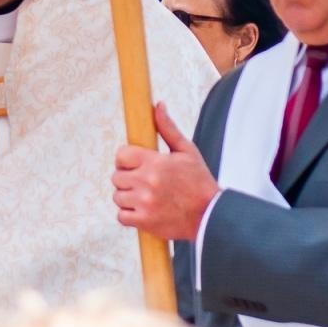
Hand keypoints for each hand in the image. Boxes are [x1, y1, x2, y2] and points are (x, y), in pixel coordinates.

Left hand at [111, 103, 218, 239]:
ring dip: (127, 197)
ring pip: (117, 196)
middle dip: (127, 178)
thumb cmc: (199, 181)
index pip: (121, 155)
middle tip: (142, 181)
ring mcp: (144, 203)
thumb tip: (158, 105)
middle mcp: (146, 182)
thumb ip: (168, 128)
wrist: (211, 215)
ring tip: (144, 196)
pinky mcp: (145, 221)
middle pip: (116, 176)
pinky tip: (142, 210)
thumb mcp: (187, 151)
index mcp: (154, 162)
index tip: (135, 163)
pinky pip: (121, 216)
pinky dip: (128, 215)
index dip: (126, 159)